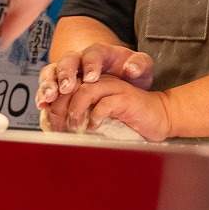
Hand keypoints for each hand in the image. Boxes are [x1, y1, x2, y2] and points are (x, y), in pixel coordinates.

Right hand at [36, 44, 153, 109]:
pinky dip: (42, 97)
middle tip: (66, 88)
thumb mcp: (141, 67)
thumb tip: (131, 69)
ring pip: (51, 73)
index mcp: (100, 53)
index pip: (92, 53)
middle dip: (65, 74)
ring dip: (48, 85)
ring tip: (48, 98)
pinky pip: (45, 88)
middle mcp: (79, 60)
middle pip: (67, 61)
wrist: (120, 80)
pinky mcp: (57, 86)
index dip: (90, 64)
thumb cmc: (129, 72)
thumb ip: (140, 64)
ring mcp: (65, 72)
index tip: (92, 78)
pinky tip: (42, 107)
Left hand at [54, 75, 171, 141]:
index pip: (65, 85)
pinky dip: (96, 117)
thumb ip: (78, 116)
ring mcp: (115, 88)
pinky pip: (105, 103)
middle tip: (57, 128)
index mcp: (93, 83)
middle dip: (59, 107)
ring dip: (75, 111)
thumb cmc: (128, 118)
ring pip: (86, 90)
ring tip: (74, 127)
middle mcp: (103, 80)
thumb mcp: (97, 116)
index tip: (49, 123)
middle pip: (71, 85)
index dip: (52, 102)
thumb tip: (54, 129)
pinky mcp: (127, 98)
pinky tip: (94, 127)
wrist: (159, 116)